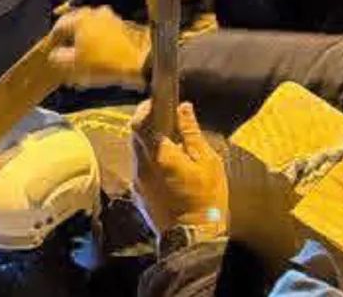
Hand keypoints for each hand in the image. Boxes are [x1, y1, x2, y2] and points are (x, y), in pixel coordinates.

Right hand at [49, 6, 150, 89]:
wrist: (142, 63)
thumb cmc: (105, 63)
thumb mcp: (74, 65)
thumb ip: (58, 58)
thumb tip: (55, 54)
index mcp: (80, 18)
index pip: (59, 26)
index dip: (54, 41)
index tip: (53, 52)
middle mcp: (96, 13)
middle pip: (76, 25)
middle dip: (70, 40)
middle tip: (67, 55)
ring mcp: (112, 18)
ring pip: (91, 28)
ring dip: (86, 41)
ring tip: (84, 59)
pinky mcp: (125, 26)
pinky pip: (105, 33)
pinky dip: (100, 42)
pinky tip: (100, 57)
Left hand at [131, 101, 229, 239]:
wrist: (193, 239)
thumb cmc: (206, 199)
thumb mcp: (207, 162)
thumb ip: (191, 133)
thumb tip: (184, 108)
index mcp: (158, 155)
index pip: (140, 121)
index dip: (146, 108)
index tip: (157, 102)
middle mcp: (141, 166)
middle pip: (135, 136)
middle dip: (147, 124)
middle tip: (166, 121)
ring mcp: (137, 182)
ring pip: (136, 153)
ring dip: (148, 144)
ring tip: (171, 145)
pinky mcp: (138, 195)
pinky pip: (139, 170)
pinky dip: (149, 162)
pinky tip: (167, 168)